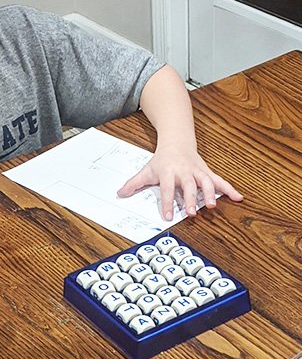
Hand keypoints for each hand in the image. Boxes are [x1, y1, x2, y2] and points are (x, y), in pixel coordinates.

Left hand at [117, 142, 242, 219]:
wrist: (177, 142)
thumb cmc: (161, 160)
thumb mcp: (146, 170)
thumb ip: (134, 183)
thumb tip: (120, 193)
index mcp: (168, 172)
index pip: (167, 188)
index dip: (167, 202)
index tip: (168, 216)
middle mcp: (184, 171)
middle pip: (189, 185)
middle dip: (191, 199)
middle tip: (192, 213)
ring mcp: (197, 171)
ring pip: (206, 181)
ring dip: (210, 193)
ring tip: (213, 206)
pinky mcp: (207, 172)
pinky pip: (220, 180)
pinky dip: (229, 188)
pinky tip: (238, 197)